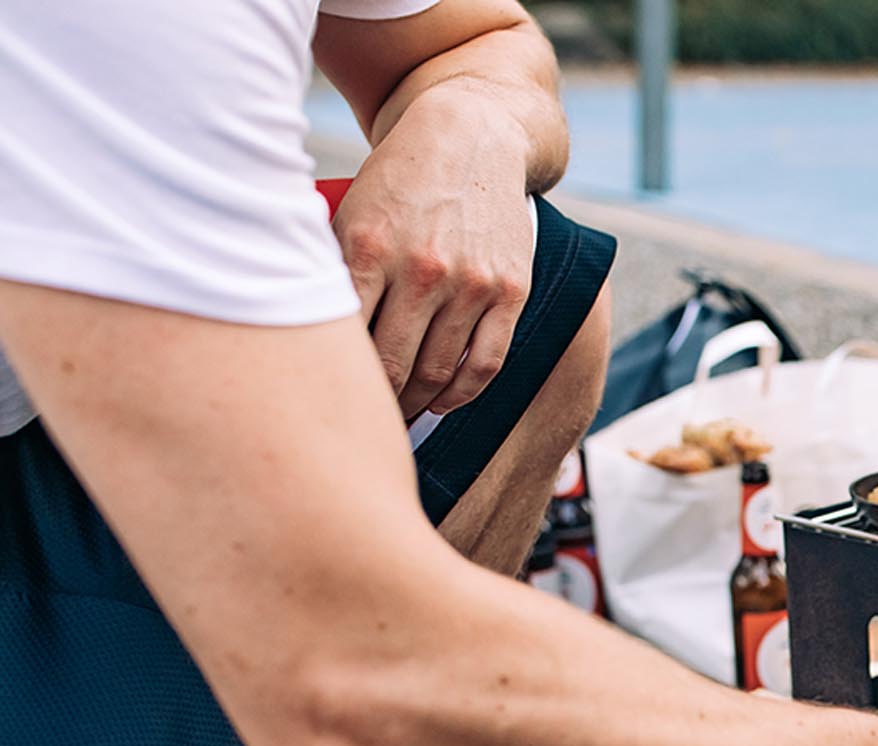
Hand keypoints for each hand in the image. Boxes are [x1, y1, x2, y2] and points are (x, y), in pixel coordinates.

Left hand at [334, 88, 535, 420]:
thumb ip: (334, 273)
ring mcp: (470, 282)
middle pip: (391, 367)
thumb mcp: (350, 212)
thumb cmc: (398, 182)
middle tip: (361, 419)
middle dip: (376, 402)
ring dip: (414, 405)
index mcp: (368, 248)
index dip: (338, 381)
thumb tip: (311, 344)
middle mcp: (421, 268)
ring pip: (436, 373)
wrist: (471, 138)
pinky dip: (460, 395)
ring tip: (397, 415)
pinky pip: (485, 363)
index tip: (327, 400)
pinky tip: (441, 403)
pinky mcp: (510, 290)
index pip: (345, 342)